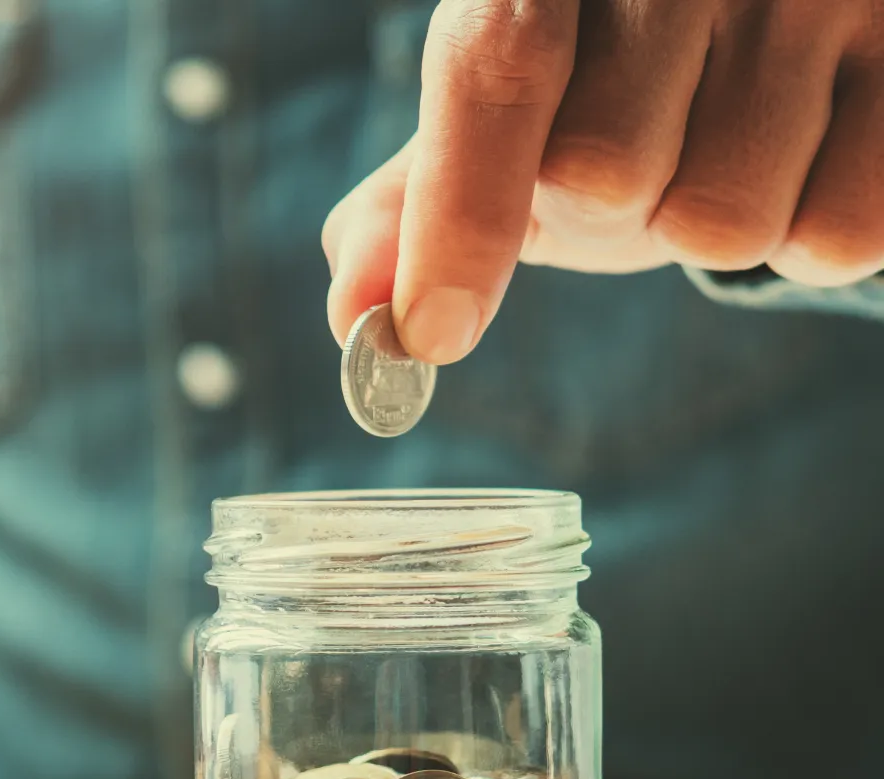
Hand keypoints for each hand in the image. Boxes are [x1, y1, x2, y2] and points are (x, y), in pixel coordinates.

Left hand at [323, 0, 883, 361]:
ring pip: (724, 221)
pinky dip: (813, 228)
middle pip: (608, 178)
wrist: (781, 12)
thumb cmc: (619, 75)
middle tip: (653, 137)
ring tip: (739, 132)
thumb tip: (356, 317)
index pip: (495, 72)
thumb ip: (418, 206)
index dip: (460, 214)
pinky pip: (840, 233)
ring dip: (715, 218)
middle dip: (613, 205)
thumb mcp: (509, 118)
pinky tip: (813, 148)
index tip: (432, 332)